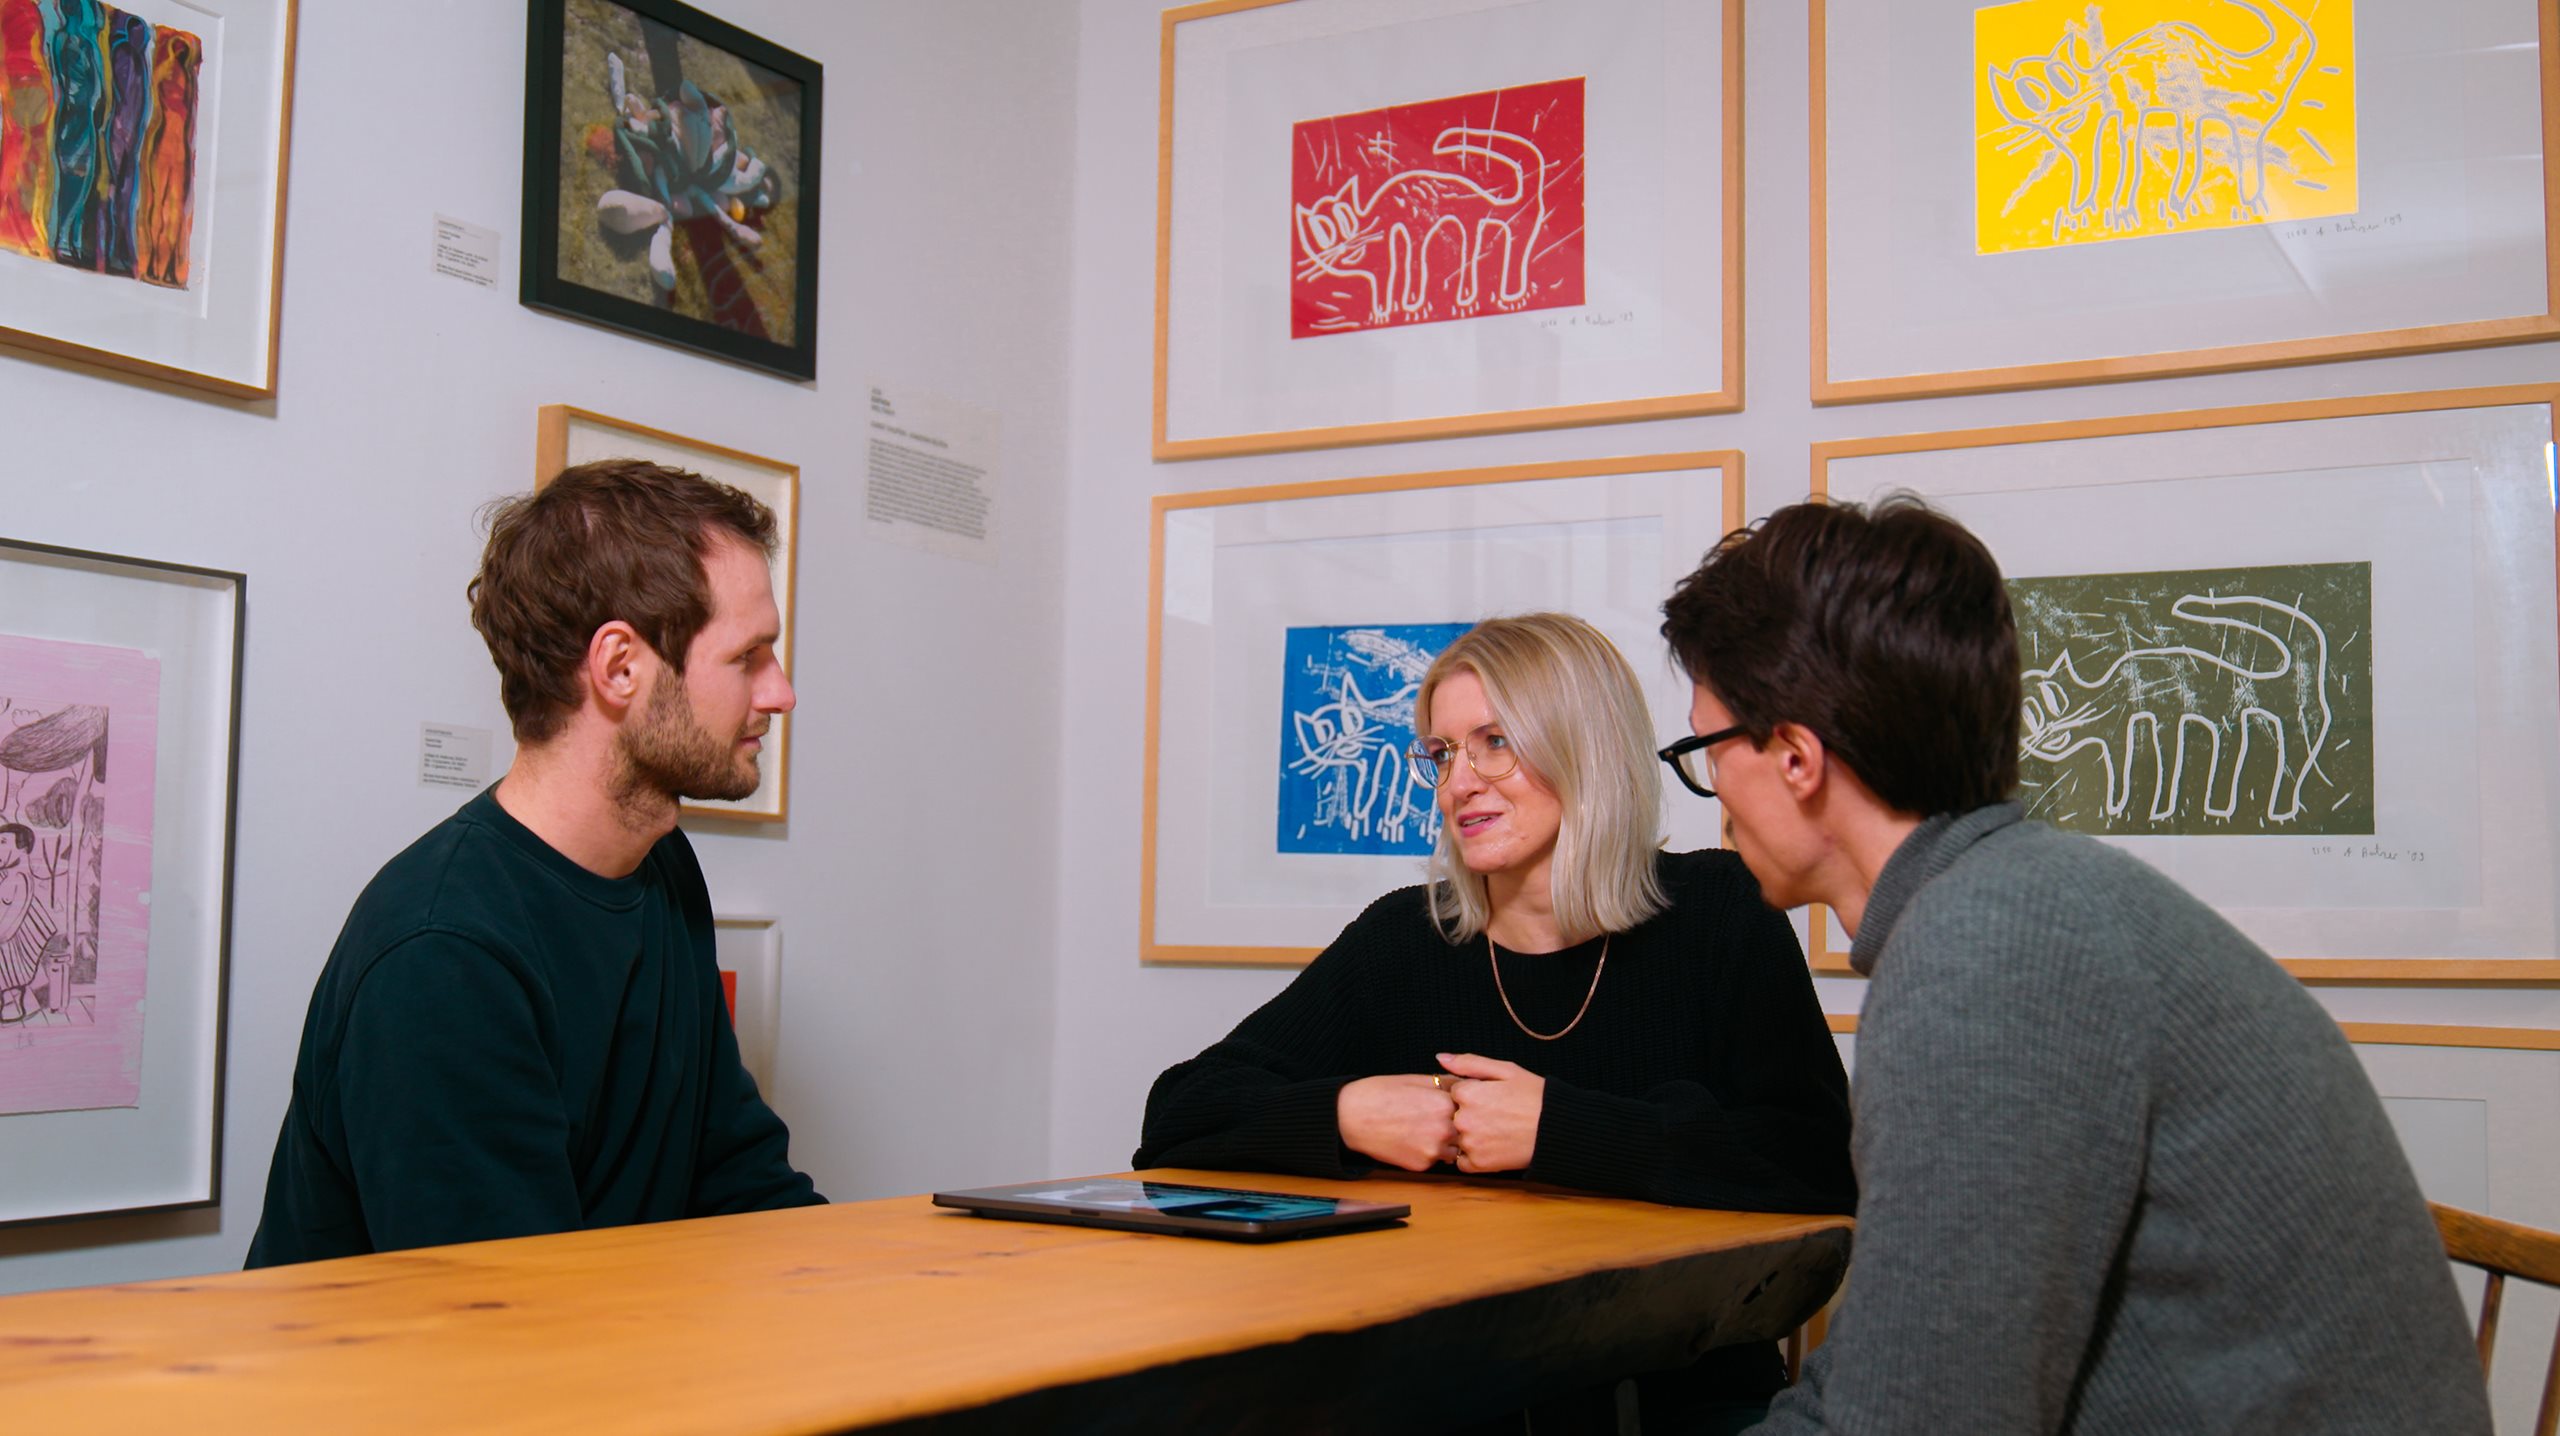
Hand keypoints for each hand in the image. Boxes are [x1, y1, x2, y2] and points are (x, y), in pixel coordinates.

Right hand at [1336, 1074, 1458, 1171]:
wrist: (1351, 1117)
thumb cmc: (1379, 1093)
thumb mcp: (1415, 1079)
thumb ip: (1445, 1084)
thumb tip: (1466, 1084)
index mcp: (1445, 1103)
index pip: (1472, 1105)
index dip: (1465, 1103)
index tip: (1458, 1102)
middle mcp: (1444, 1129)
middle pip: (1468, 1129)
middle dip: (1460, 1124)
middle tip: (1441, 1116)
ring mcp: (1433, 1150)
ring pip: (1456, 1148)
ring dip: (1449, 1141)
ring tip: (1427, 1128)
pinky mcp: (1421, 1165)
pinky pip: (1437, 1159)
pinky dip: (1431, 1151)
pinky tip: (1414, 1139)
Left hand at [1438, 1053, 1544, 1173]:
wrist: (1557, 1129)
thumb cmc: (1533, 1096)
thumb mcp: (1505, 1070)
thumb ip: (1469, 1063)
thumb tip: (1440, 1058)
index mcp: (1467, 1093)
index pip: (1453, 1093)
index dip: (1471, 1094)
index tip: (1490, 1098)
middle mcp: (1463, 1119)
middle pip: (1452, 1116)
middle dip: (1468, 1115)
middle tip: (1494, 1116)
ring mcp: (1470, 1143)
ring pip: (1456, 1138)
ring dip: (1469, 1136)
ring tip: (1495, 1131)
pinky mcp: (1478, 1164)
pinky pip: (1462, 1161)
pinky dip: (1472, 1156)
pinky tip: (1491, 1147)